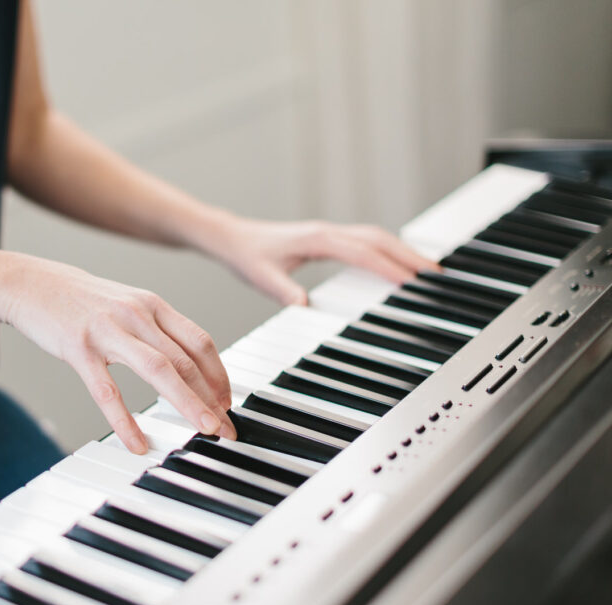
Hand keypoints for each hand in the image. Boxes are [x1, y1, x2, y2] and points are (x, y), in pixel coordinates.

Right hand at [2, 256, 235, 453]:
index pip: (199, 342)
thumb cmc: (81, 300)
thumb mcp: (126, 305)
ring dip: (187, 404)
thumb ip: (155, 330)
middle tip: (226, 429)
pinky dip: (125, 420)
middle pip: (186, 360)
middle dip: (212, 398)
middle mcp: (136, 315)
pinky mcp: (79, 349)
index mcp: (152, 305)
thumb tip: (187, 363)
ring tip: (204, 432)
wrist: (31, 283)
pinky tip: (137, 442)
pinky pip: (107, 391)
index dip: (219, 375)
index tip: (227, 403)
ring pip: (159, 370)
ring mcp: (108, 331)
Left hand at [211, 218, 439, 304]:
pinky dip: (389, 251)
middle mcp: (328, 232)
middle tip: (435, 276)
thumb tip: (304, 307)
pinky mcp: (329, 239)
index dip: (387, 267)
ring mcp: (330, 233)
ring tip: (428, 271)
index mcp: (317, 239)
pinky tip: (400, 265)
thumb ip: (283, 291)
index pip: (361, 252)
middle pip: (379, 239)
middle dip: (409, 256)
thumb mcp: (263, 277)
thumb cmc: (248, 256)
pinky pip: (367, 242)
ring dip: (403, 252)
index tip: (410, 282)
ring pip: (377, 238)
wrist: (233, 239)